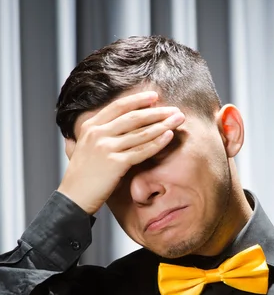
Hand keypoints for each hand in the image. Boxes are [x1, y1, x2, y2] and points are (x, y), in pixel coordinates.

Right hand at [58, 91, 184, 213]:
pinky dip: (157, 143)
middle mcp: (98, 134)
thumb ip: (87, 139)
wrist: (73, 198)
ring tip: (178, 120)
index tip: (154, 96)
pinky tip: (169, 136)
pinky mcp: (115, 163)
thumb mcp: (80, 150)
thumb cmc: (79, 178)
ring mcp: (106, 148)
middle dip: (157, 112)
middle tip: (175, 110)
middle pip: (133, 117)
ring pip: (140, 132)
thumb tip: (87, 134)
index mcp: (90, 127)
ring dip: (163, 125)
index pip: (118, 107)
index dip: (138, 100)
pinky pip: (141, 151)